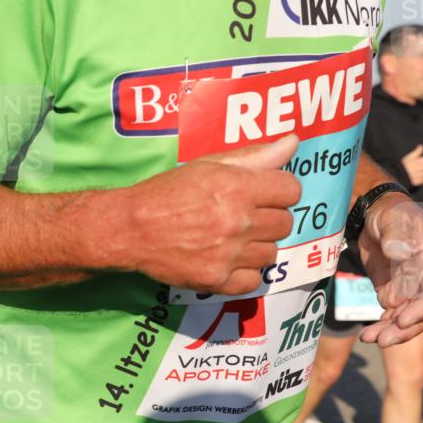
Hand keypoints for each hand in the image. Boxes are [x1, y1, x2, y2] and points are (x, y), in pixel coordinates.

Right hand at [111, 134, 300, 295]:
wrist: (129, 229)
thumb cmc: (166, 193)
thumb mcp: (207, 165)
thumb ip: (253, 156)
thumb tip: (293, 142)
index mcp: (237, 187)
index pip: (291, 190)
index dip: (278, 190)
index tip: (262, 194)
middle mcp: (237, 221)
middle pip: (284, 223)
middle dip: (268, 218)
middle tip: (243, 217)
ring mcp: (228, 254)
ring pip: (271, 253)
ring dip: (256, 246)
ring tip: (232, 239)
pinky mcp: (216, 280)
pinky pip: (253, 280)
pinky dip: (243, 272)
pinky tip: (226, 260)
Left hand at [357, 194, 422, 345]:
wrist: (374, 217)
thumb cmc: (390, 213)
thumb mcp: (393, 218)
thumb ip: (396, 234)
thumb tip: (399, 251)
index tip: (403, 320)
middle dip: (405, 329)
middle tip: (382, 339)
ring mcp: (410, 289)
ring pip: (407, 319)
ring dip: (390, 332)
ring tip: (368, 338)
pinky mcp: (393, 293)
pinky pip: (391, 316)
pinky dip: (381, 326)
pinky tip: (367, 333)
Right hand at [401, 144, 422, 185]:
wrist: (396, 176)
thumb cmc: (402, 166)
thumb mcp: (408, 157)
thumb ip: (416, 152)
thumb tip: (421, 146)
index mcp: (418, 161)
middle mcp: (420, 168)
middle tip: (419, 167)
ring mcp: (419, 175)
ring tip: (417, 172)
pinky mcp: (418, 181)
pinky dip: (421, 179)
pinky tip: (415, 177)